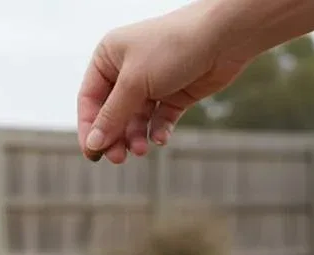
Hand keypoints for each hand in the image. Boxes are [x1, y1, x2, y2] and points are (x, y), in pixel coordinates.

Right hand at [76, 3, 249, 163]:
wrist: (225, 36)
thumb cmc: (174, 46)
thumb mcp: (134, 82)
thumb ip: (112, 116)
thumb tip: (92, 144)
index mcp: (108, 58)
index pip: (89, 100)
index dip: (89, 128)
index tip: (93, 152)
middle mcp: (127, 71)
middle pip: (111, 114)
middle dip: (115, 136)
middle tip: (118, 157)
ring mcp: (151, 83)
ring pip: (135, 120)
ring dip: (136, 137)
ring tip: (142, 149)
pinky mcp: (174, 94)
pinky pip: (159, 119)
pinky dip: (158, 130)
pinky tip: (161, 138)